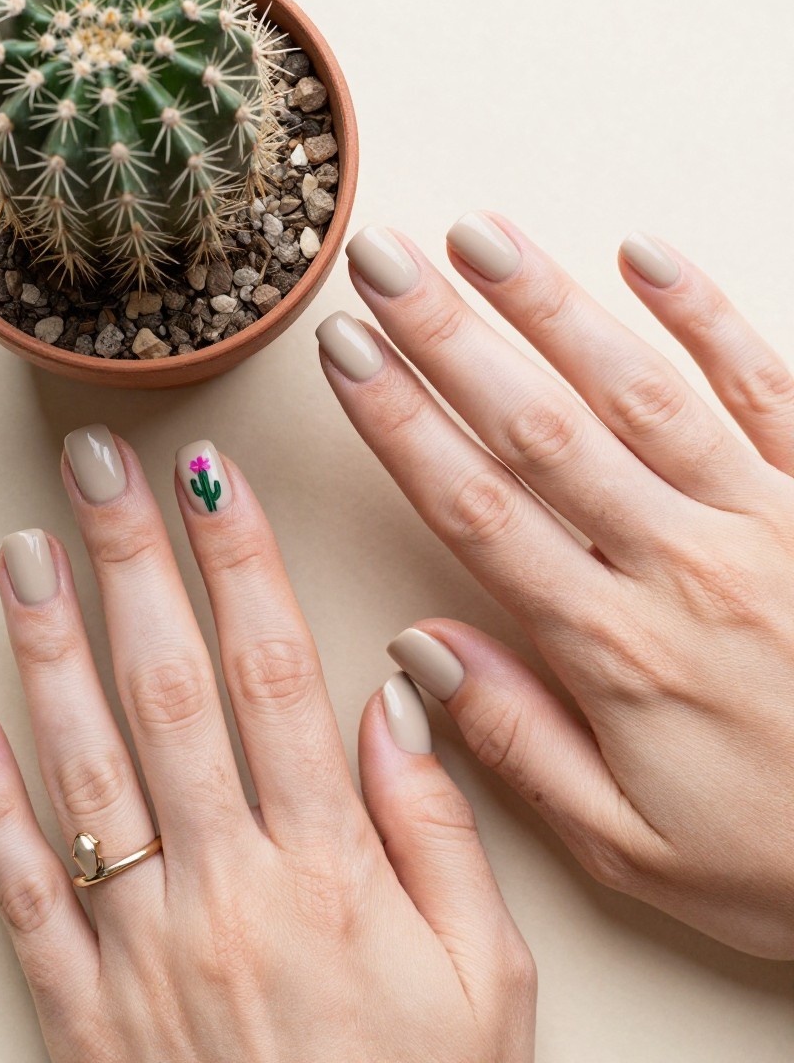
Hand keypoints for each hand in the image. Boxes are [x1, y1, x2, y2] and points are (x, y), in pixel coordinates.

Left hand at [0, 428, 535, 1060]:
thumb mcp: (486, 980)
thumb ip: (440, 829)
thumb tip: (396, 699)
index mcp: (327, 869)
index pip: (273, 674)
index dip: (240, 564)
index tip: (211, 480)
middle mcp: (224, 887)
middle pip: (169, 690)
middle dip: (130, 561)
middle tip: (96, 468)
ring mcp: (141, 947)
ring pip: (85, 767)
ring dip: (49, 650)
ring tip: (25, 552)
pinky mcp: (81, 1010)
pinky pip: (25, 892)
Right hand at [319, 216, 793, 958]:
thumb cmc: (785, 858)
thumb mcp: (633, 849)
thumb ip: (520, 743)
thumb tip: (419, 650)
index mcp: (618, 648)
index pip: (479, 510)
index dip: (400, 423)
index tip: (345, 353)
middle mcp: (681, 562)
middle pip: (539, 428)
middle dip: (448, 335)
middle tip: (381, 260)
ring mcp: (764, 517)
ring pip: (638, 390)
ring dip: (552, 305)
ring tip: (479, 235)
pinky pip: (767, 387)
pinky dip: (705, 316)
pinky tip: (645, 253)